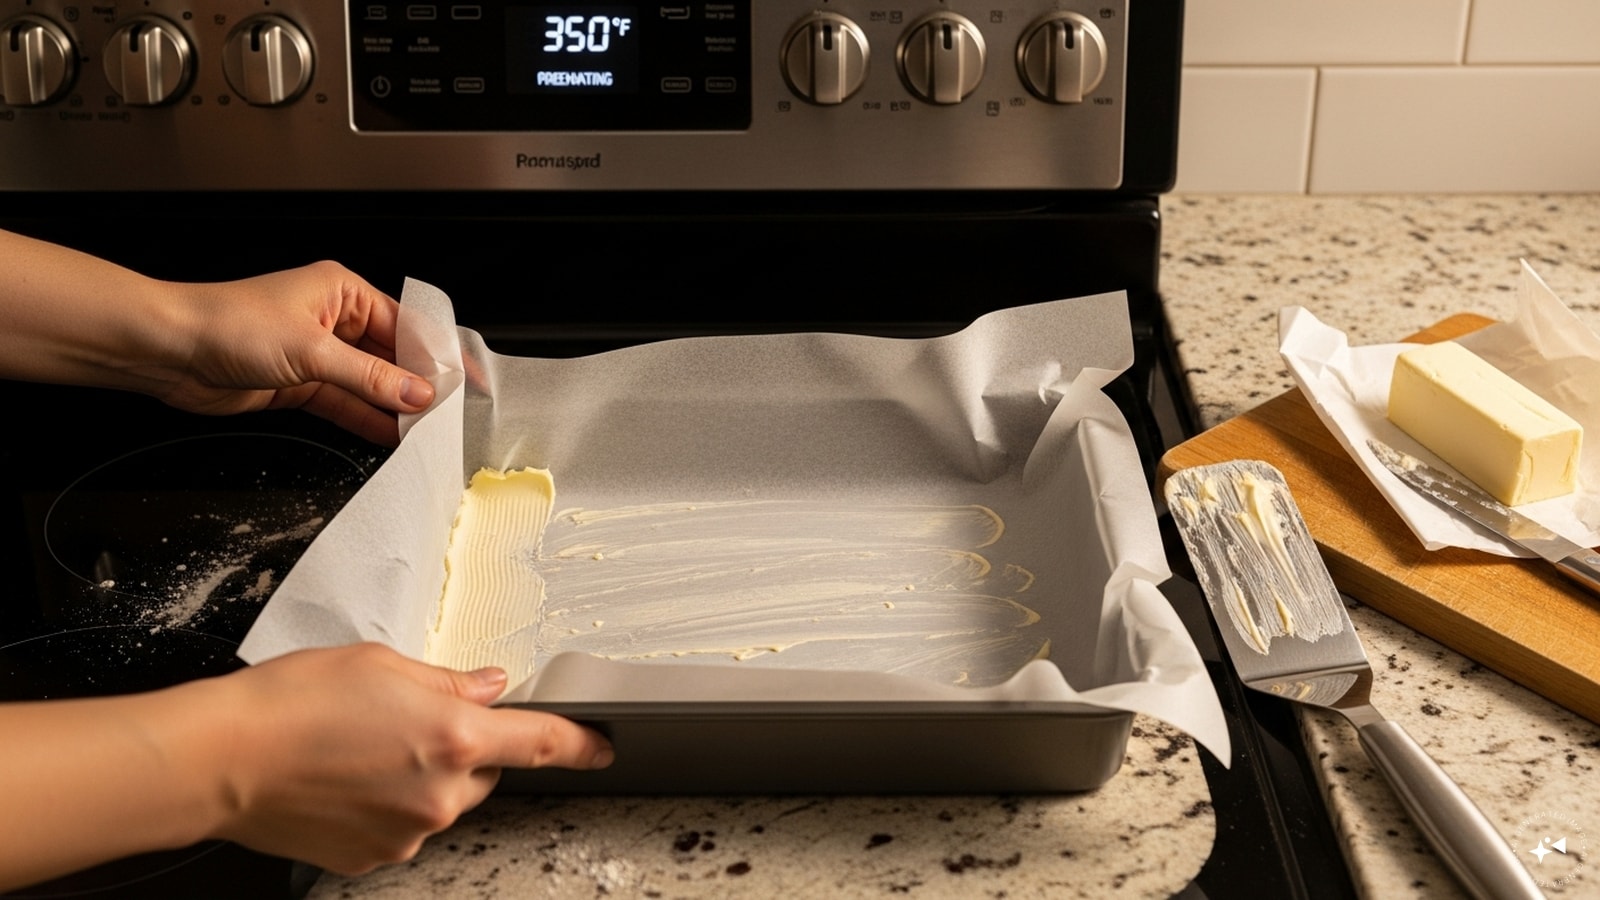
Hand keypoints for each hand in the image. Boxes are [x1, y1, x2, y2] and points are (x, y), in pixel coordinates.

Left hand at [157, 262, 434, 444]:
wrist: (168, 349)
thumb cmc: (228, 323)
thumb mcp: (312, 351)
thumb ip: (369, 377)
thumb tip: (417, 393)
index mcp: (342, 292)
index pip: (406, 325)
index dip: (437, 355)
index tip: (466, 382)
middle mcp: (333, 320)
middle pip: (391, 357)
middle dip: (417, 386)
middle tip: (449, 415)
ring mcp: (317, 354)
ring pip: (369, 384)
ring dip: (394, 408)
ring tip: (425, 432)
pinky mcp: (299, 384)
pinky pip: (345, 403)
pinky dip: (366, 419)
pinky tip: (391, 436)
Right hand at [204, 643, 613, 874]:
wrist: (223, 759)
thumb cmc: (293, 702)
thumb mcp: (383, 664)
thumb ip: (449, 681)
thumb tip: (487, 687)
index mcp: (456, 736)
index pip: (542, 743)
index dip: (580, 744)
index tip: (600, 747)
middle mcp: (442, 793)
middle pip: (484, 771)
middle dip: (462, 748)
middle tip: (406, 724)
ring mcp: (409, 831)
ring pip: (443, 801)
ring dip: (423, 778)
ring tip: (362, 750)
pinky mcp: (376, 857)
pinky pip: (404, 827)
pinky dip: (389, 805)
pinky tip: (348, 780)